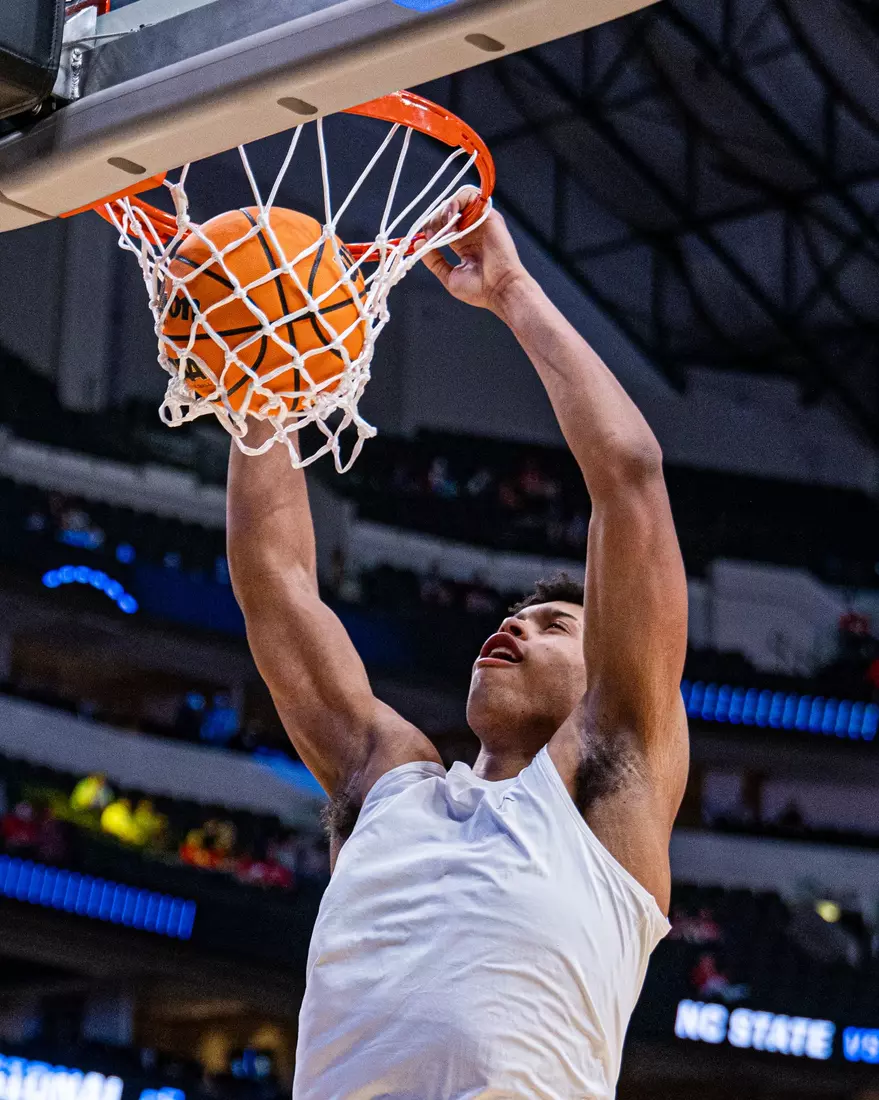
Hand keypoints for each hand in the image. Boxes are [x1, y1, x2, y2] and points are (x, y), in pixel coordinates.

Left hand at [421, 187, 529, 316]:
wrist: (500, 289)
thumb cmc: (479, 289)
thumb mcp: (449, 277)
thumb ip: (434, 260)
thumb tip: (418, 244)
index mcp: (461, 243)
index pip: (440, 226)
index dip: (429, 228)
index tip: (424, 240)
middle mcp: (470, 230)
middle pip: (445, 212)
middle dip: (434, 220)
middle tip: (432, 234)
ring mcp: (479, 221)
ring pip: (455, 200)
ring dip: (444, 210)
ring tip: (444, 227)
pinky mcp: (488, 214)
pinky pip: (469, 195)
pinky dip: (456, 202)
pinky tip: (452, 219)